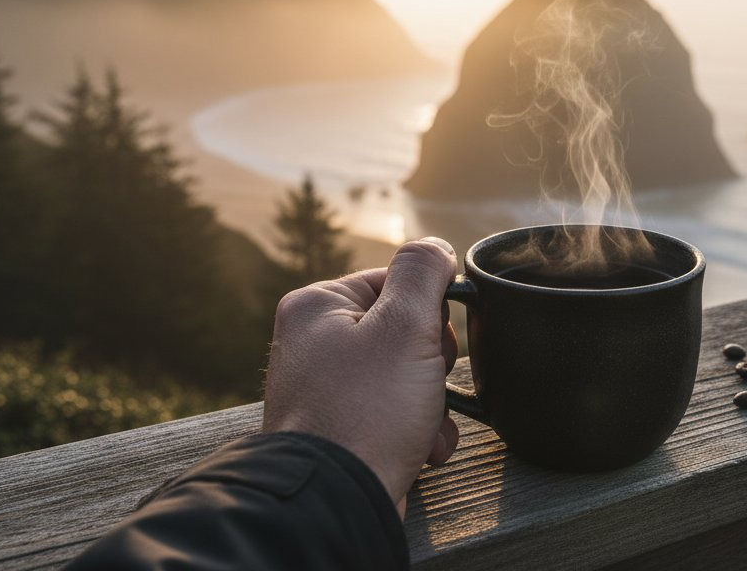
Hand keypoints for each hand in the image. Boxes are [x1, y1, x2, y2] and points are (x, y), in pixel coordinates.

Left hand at [263, 237, 460, 516]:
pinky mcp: (339, 429)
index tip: (433, 342)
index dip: (429, 312)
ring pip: (403, 377)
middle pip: (402, 331)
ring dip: (431, 403)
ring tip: (426, 426)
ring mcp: (324, 390)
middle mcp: (312, 344)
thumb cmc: (366, 411)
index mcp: (317, 306)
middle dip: (431, 365)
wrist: (336, 500)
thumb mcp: (404, 326)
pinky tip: (424, 450)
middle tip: (426, 384)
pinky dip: (417, 430)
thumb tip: (434, 247)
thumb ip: (423, 274)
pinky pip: (391, 414)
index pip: (395, 283)